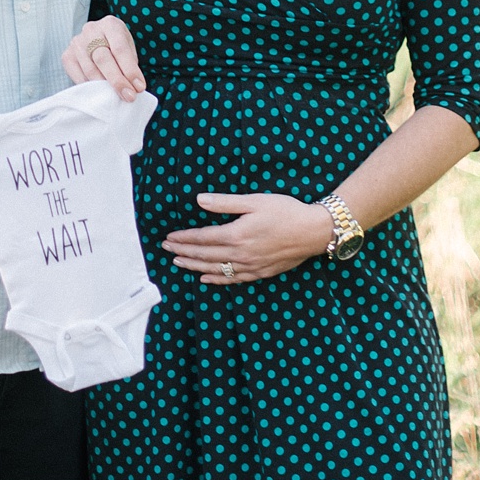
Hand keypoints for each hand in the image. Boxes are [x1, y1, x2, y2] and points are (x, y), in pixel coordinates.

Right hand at [60, 15, 148, 100]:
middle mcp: (91, 30)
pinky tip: (100, 93)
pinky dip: (90, 87)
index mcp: (110, 24)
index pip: (120, 49)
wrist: (97, 38)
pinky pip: (78, 76)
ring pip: (90, 69)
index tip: (139, 87)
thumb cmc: (116, 45)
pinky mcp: (67, 56)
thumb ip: (130, 64)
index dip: (130, 70)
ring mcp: (76, 43)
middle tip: (128, 96)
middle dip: (117, 80)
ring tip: (116, 98)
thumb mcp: (128, 47)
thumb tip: (134, 87)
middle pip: (103, 59)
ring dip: (104, 87)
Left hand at [162, 192, 335, 284]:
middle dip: (183, 251)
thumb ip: (225, 203)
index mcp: (236, 235)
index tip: (169, 237)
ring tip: (179, 262)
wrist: (313, 231)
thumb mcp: (254, 201)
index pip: (202, 238)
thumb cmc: (285, 211)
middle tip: (166, 249)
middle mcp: (240, 254)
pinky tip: (205, 278)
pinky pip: (232, 279)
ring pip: (215, 269)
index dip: (184, 238)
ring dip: (194, 266)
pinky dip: (216, 279)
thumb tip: (199, 200)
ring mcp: (250, 266)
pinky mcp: (260, 273)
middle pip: (205, 255)